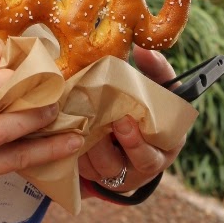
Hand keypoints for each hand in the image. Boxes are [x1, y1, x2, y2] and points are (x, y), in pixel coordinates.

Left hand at [79, 46, 185, 193]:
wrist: (133, 131)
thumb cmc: (149, 108)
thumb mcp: (160, 92)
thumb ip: (157, 71)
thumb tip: (143, 50)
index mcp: (160, 151)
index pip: (149, 157)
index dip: (135, 143)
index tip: (122, 120)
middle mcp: (136, 168)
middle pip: (116, 166)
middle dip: (103, 145)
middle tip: (93, 121)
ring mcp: (112, 173)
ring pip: (95, 167)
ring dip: (84, 144)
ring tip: (75, 120)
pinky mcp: (91, 171)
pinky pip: (79, 165)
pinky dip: (69, 146)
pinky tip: (63, 125)